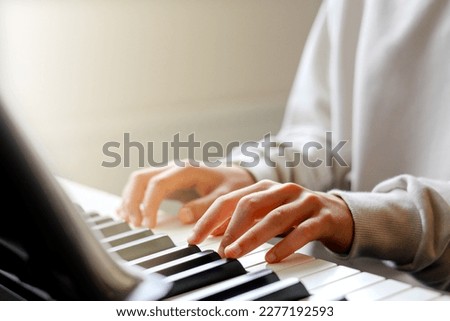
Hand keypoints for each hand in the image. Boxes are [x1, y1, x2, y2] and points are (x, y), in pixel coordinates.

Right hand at [116, 162, 255, 227]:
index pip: (158, 183)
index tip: (150, 225)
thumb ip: (205, 206)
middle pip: (141, 178)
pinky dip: (133, 198)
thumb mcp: (225, 197)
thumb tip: (183, 216)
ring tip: (130, 222)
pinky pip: (143, 186)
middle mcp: (173, 168)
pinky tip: (127, 213)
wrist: (236, 176)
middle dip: (133, 201)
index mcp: (187, 169)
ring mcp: (168, 173)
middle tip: (135, 225)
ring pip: (138, 180)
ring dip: (130, 200)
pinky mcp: (166, 181)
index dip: (149, 204)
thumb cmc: (231, 185)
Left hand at [188, 179, 353, 262]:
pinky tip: (271, 258)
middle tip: (218, 250)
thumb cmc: (297, 215)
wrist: (338, 214)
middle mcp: (282, 190)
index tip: (194, 239)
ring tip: (235, 253)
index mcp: (265, 188)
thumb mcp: (268, 214)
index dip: (210, 219)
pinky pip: (302, 231)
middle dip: (230, 228)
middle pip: (250, 204)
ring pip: (274, 217)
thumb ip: (244, 220)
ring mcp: (303, 201)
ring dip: (251, 237)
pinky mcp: (322, 217)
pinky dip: (285, 245)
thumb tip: (214, 232)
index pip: (231, 200)